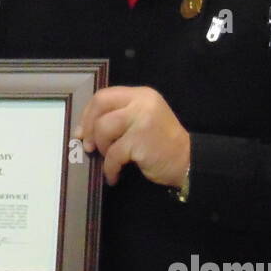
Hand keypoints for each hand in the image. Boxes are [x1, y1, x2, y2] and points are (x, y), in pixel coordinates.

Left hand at [74, 85, 189, 187]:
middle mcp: (141, 102)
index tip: (82, 130)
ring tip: (110, 159)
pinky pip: (113, 154)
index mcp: (140, 95)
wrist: (187, 160)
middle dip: (89, 127)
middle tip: (88, 146)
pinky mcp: (140, 141)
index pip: (103, 96)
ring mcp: (141, 120)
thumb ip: (119, 116)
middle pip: (100, 106)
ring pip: (103, 129)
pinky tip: (113, 175)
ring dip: (101, 148)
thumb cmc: (161, 142)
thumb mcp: (142, 119)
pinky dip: (110, 168)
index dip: (88, 113)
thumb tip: (83, 130)